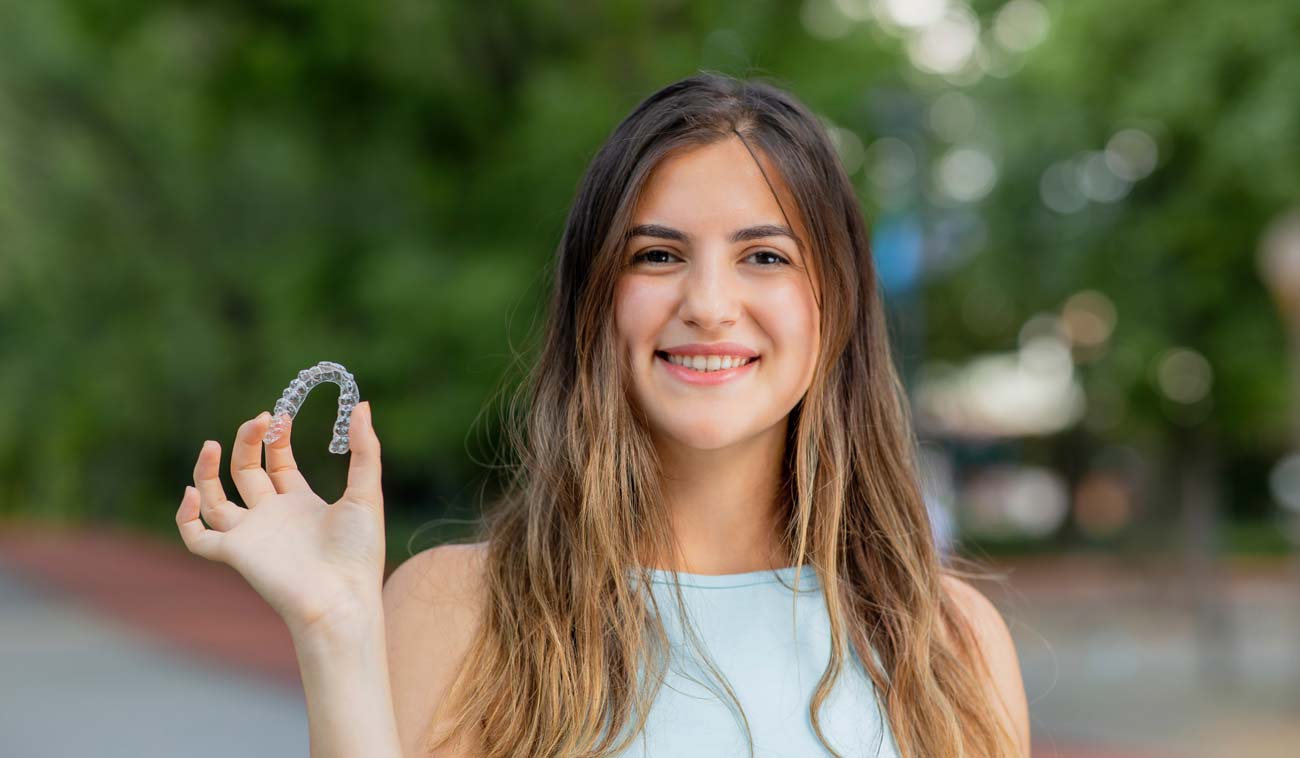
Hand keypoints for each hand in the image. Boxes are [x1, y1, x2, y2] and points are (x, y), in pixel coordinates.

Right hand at [175, 401, 386, 638]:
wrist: (342, 597)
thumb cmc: (359, 551)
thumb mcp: (366, 492)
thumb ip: (365, 449)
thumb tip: (362, 405)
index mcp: (301, 503)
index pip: (278, 462)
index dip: (275, 437)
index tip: (278, 415)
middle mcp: (272, 516)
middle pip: (246, 472)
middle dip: (248, 442)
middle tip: (259, 420)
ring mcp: (251, 535)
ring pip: (214, 500)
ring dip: (205, 471)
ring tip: (210, 444)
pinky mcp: (234, 554)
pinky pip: (197, 537)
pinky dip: (186, 516)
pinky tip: (193, 492)